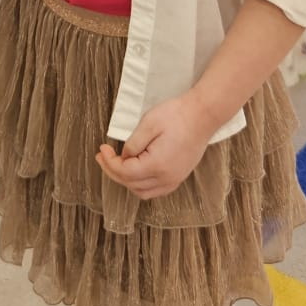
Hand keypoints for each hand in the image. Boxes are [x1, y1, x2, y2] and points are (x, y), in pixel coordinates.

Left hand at [95, 90, 217, 201]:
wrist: (203, 115)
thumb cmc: (177, 115)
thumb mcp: (149, 123)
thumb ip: (132, 144)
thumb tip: (123, 157)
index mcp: (157, 165)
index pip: (124, 172)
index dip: (109, 162)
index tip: (102, 149)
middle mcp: (166, 178)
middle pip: (131, 184)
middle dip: (113, 171)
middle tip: (103, 156)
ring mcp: (174, 179)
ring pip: (142, 191)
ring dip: (126, 180)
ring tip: (116, 164)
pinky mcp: (179, 176)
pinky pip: (155, 190)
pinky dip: (141, 185)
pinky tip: (135, 172)